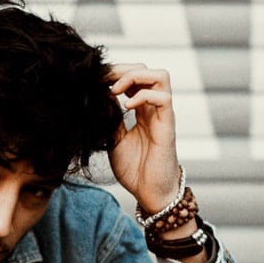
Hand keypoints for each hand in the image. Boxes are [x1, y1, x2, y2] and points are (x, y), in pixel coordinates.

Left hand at [106, 63, 182, 215]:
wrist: (149, 192)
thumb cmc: (134, 168)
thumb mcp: (113, 138)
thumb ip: (109, 117)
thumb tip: (96, 97)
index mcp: (142, 109)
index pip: (134, 77)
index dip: (115, 73)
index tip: (96, 79)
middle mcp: (154, 108)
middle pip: (147, 70)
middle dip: (123, 69)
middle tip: (103, 81)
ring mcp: (162, 115)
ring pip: (161, 76)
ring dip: (135, 77)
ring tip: (116, 90)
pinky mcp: (168, 126)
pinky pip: (164, 99)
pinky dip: (144, 96)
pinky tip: (127, 107)